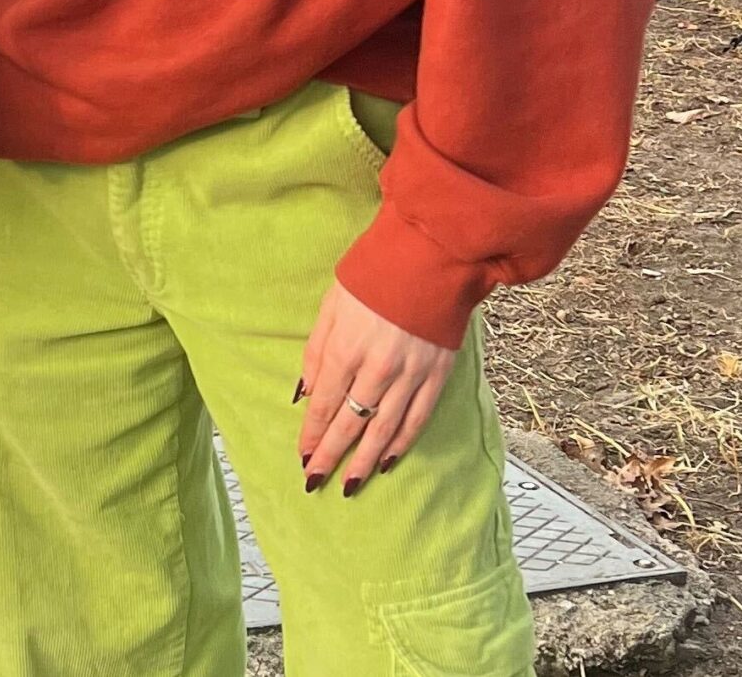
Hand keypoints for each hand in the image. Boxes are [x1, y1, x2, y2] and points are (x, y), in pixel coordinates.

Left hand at [298, 281, 456, 496]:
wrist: (431, 259)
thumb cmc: (373, 278)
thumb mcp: (331, 307)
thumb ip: (316, 352)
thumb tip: (306, 393)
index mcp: (347, 348)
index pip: (325, 403)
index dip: (312, 432)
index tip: (303, 455)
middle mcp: (378, 367)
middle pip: (351, 422)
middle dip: (331, 454)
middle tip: (316, 480)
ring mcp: (411, 373)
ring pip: (385, 428)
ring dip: (365, 459)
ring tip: (350, 483)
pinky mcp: (438, 374)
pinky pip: (418, 418)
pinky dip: (403, 442)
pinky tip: (389, 460)